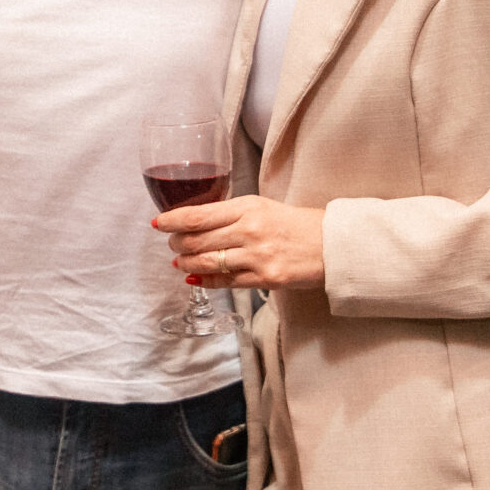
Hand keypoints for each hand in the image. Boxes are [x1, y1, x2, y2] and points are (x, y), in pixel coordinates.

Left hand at [157, 195, 325, 290]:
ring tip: (179, 262)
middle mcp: (249, 230)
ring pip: (207, 262)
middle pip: (197, 239)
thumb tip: (197, 221)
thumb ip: (232, 213)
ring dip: (187, 264)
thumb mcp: (263, 207)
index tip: (158, 223)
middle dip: (177, 244)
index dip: (172, 220)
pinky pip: (225, 282)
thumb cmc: (297, 224)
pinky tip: (195, 278)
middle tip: (172, 245)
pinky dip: (205, 281)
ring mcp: (257, 256)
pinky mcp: (265, 278)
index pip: (198, 214)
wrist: (332, 245)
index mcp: (248, 207)